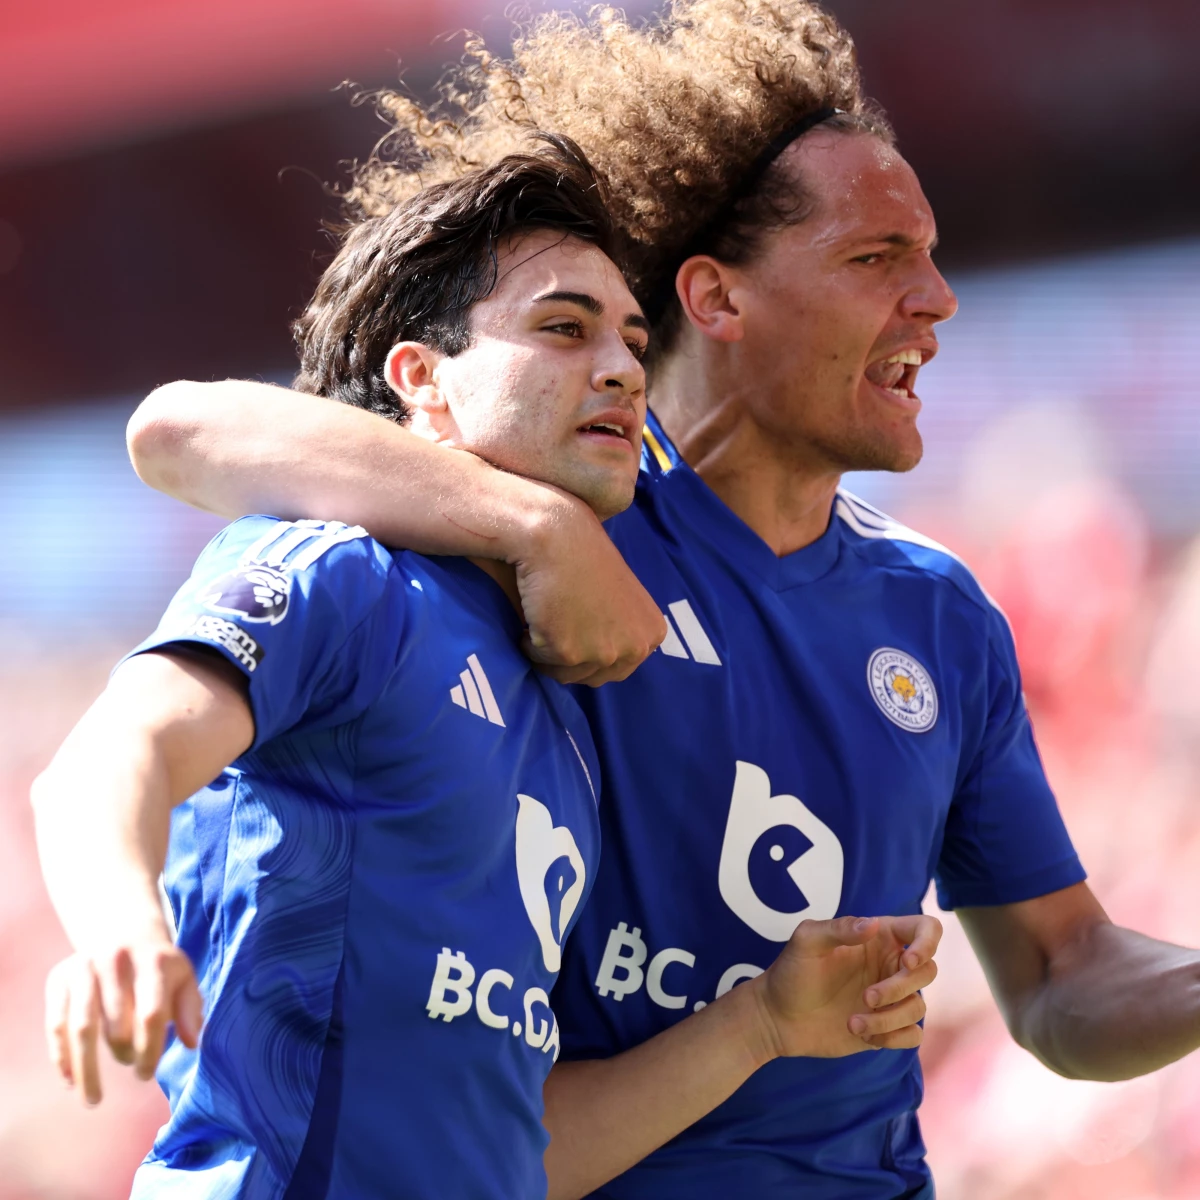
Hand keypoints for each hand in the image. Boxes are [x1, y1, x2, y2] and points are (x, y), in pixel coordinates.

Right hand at [45, 941, 202, 1104]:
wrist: (123, 932)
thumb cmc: (159, 967)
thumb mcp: (183, 979)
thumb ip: (191, 1010)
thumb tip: (193, 1044)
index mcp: (154, 961)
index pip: (152, 1015)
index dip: (149, 1050)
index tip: (146, 1073)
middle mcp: (117, 960)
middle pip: (117, 1025)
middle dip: (124, 1055)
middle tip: (130, 1068)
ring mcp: (84, 967)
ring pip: (83, 1028)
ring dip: (87, 1069)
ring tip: (94, 1100)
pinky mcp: (59, 978)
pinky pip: (56, 1024)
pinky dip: (61, 1056)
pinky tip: (70, 1080)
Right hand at [512, 493, 665, 685]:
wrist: (559, 536)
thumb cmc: (585, 559)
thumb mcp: (623, 600)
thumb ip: (622, 634)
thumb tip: (603, 666)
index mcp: (652, 634)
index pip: (619, 668)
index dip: (590, 651)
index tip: (576, 627)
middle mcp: (635, 647)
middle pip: (593, 677)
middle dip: (569, 658)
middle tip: (557, 624)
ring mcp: (603, 651)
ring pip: (565, 675)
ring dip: (547, 653)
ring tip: (546, 617)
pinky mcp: (568, 651)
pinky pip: (538, 662)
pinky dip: (528, 644)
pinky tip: (533, 614)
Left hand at [750, 914, 941, 1059]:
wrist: (778, 1018)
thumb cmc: (791, 973)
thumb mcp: (807, 942)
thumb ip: (838, 929)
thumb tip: (873, 925)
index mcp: (878, 937)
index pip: (925, 928)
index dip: (928, 942)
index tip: (907, 961)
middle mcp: (890, 965)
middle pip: (927, 972)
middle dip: (899, 988)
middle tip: (866, 997)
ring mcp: (891, 998)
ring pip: (918, 1007)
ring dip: (889, 1018)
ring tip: (853, 1022)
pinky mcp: (887, 1027)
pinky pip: (912, 1034)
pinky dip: (893, 1037)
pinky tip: (863, 1035)